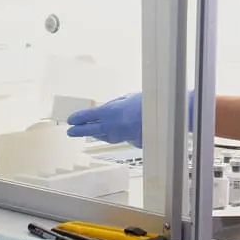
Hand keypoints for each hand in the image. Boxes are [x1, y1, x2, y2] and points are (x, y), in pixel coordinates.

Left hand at [65, 92, 194, 146]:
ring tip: (90, 133)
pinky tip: (116, 132)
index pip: (89, 116)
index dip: (78, 118)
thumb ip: (116, 104)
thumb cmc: (151, 102)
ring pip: (106, 136)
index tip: (70, 120)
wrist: (169, 117)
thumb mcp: (129, 97)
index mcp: (111, 112)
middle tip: (71, 132)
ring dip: (97, 134)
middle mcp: (114, 126)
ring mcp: (123, 136)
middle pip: (92, 130)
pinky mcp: (134, 142)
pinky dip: (117, 134)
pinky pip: (122, 138)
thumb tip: (107, 109)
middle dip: (80, 131)